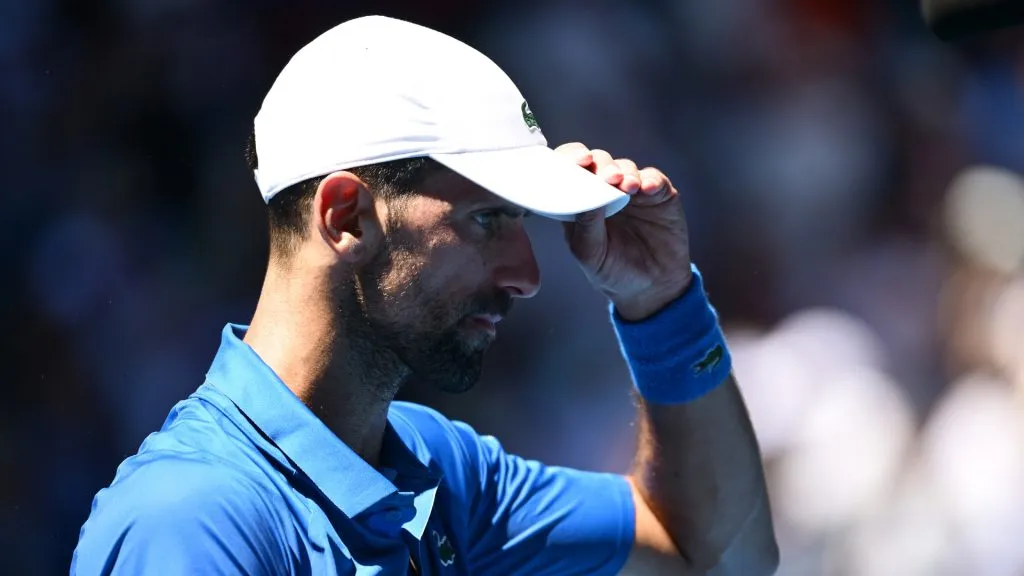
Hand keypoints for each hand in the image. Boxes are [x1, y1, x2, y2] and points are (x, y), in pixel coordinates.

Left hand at [556, 143, 692, 320]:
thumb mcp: (590, 253)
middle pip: (598, 162)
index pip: (570, 170)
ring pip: (625, 167)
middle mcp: (605, 191)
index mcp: (580, 202)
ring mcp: (632, 191)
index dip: (571, 159)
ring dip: (624, 173)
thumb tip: (584, 193)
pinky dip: (650, 180)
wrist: (651, 289)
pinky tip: (646, 189)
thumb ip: (585, 224)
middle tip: (606, 177)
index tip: (577, 162)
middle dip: (600, 164)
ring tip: (627, 186)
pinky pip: (654, 179)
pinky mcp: (658, 195)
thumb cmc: (612, 271)